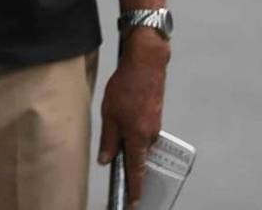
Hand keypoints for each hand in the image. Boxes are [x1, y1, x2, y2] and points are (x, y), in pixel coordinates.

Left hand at [98, 30, 168, 206]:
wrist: (146, 65)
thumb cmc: (126, 89)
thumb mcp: (110, 115)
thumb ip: (109, 139)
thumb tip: (106, 160)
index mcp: (138, 138)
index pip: (137, 169)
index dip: (134, 186)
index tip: (133, 201)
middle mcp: (150, 136)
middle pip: (139, 157)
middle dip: (130, 166)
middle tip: (119, 173)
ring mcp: (154, 125)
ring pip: (139, 142)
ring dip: (129, 143)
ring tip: (117, 137)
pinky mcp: (154, 115)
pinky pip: (142, 131)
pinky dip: (133, 132)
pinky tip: (124, 121)